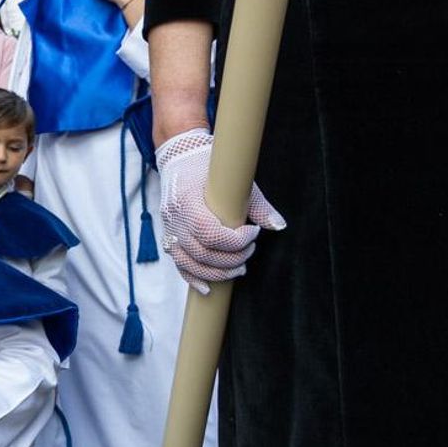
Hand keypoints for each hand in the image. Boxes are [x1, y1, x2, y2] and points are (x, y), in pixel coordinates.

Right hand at [155, 128, 286, 294]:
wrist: (179, 157)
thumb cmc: (208, 167)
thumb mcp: (235, 179)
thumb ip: (257, 205)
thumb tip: (278, 226)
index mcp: (188, 200)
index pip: (209, 232)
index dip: (235, 240)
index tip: (253, 232)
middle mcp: (174, 218)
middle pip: (201, 252)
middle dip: (231, 257)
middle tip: (250, 250)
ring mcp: (169, 229)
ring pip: (189, 263)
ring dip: (217, 272)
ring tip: (239, 268)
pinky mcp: (169, 237)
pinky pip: (178, 264)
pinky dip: (193, 279)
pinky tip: (208, 289)